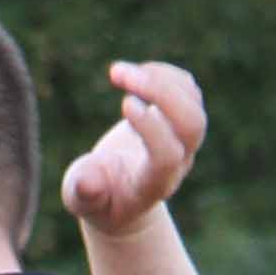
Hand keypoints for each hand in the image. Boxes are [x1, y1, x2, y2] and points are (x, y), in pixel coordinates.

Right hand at [61, 57, 205, 238]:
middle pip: (192, 124)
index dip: (152, 127)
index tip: (125, 103)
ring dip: (158, 78)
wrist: (123, 194)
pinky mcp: (181, 119)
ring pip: (192, 103)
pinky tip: (135, 73)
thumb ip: (83, 194)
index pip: (168, 155)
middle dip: (161, 93)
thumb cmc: (100, 199)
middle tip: (119, 74)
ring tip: (117, 72)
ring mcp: (186, 139)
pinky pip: (187, 90)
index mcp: (154, 184)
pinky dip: (163, 74)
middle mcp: (179, 162)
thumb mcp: (83, 202)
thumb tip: (87, 183)